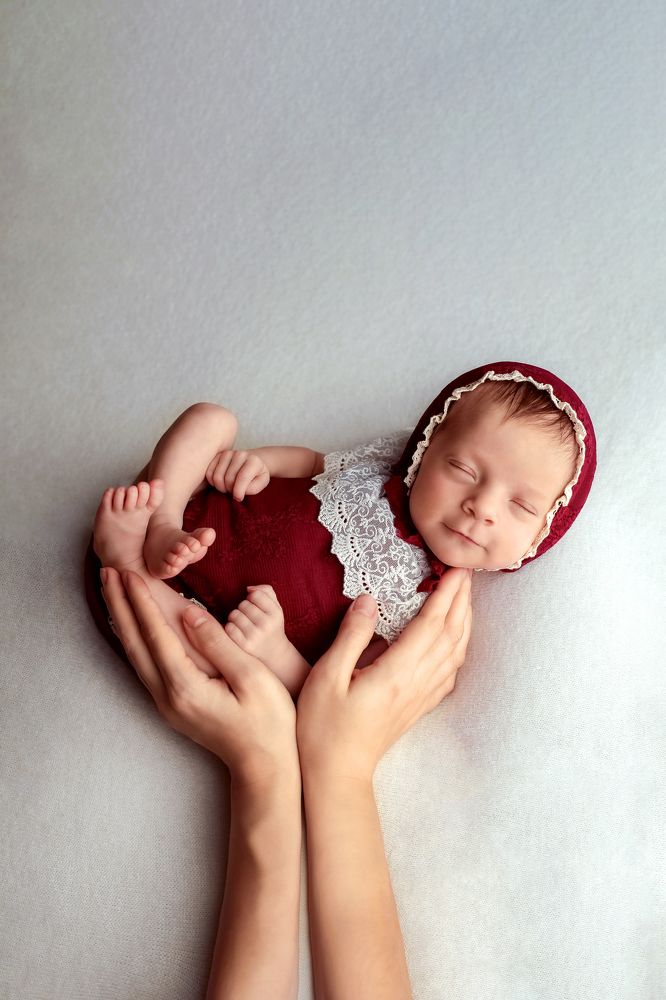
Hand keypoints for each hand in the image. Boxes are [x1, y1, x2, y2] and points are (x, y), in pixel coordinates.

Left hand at [100, 568, 298, 788]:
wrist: (264, 765)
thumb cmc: (267, 721)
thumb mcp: (251, 677)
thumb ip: (218, 643)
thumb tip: (188, 614)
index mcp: (186, 686)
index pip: (155, 634)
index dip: (140, 601)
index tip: (127, 573)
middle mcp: (167, 696)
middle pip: (134, 643)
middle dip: (119, 605)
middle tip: (106, 573)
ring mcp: (166, 704)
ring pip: (134, 655)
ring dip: (122, 620)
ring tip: (112, 592)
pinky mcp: (172, 705)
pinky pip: (144, 665)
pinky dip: (133, 638)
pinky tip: (131, 626)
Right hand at [205, 449, 269, 500]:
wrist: (253, 461)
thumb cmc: (257, 474)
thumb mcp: (262, 483)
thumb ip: (252, 488)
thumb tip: (237, 491)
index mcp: (253, 461)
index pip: (243, 477)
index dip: (238, 491)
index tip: (238, 498)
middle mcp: (240, 454)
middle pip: (228, 479)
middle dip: (230, 490)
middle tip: (234, 492)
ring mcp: (227, 453)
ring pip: (217, 476)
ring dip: (220, 487)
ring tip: (228, 487)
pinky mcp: (217, 456)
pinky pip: (209, 472)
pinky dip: (212, 482)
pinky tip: (220, 483)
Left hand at [224, 584, 287, 658]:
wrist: (274, 653)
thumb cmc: (271, 625)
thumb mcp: (276, 607)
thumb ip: (266, 591)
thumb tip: (248, 589)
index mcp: (276, 613)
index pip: (255, 594)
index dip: (252, 598)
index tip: (255, 605)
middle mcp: (267, 624)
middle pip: (243, 604)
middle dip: (243, 608)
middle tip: (248, 616)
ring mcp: (255, 636)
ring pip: (234, 615)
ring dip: (235, 617)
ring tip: (242, 623)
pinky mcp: (245, 645)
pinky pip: (229, 627)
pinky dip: (230, 627)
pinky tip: (237, 631)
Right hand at [296, 567, 472, 784]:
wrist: (336, 775)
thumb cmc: (323, 727)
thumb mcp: (326, 676)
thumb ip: (351, 636)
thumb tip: (369, 600)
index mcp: (396, 673)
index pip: (431, 625)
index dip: (445, 595)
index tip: (455, 570)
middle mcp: (416, 684)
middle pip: (450, 636)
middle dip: (461, 601)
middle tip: (466, 573)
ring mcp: (420, 698)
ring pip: (454, 654)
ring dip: (464, 622)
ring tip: (465, 599)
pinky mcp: (417, 707)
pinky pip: (449, 673)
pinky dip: (458, 650)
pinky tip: (456, 643)